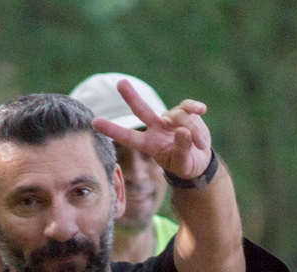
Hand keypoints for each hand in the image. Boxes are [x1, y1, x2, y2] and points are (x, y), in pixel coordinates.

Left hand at [92, 79, 213, 181]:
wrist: (200, 159)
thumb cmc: (185, 164)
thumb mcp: (182, 163)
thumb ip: (181, 149)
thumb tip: (183, 130)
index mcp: (149, 144)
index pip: (128, 137)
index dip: (112, 130)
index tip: (95, 122)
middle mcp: (156, 128)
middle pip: (141, 109)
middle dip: (131, 96)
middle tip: (120, 83)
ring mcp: (170, 119)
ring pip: (179, 117)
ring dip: (193, 131)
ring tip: (201, 145)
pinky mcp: (186, 112)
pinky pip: (189, 107)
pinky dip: (195, 108)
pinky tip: (201, 109)